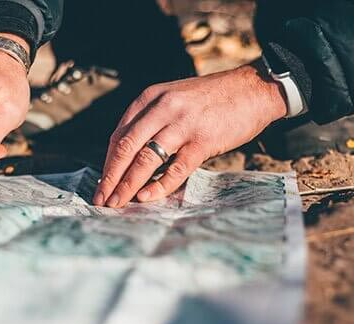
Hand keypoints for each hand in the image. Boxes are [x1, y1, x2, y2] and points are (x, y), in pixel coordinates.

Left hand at [93, 62, 287, 207]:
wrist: (253, 89)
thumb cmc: (212, 99)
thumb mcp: (174, 98)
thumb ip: (152, 120)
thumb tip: (132, 156)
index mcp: (151, 97)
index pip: (119, 134)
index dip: (107, 163)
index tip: (101, 184)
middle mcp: (163, 108)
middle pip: (126, 148)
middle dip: (110, 178)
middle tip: (101, 200)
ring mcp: (183, 124)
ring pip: (145, 159)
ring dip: (128, 185)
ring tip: (117, 203)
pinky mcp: (202, 141)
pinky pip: (175, 169)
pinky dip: (159, 186)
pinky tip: (146, 197)